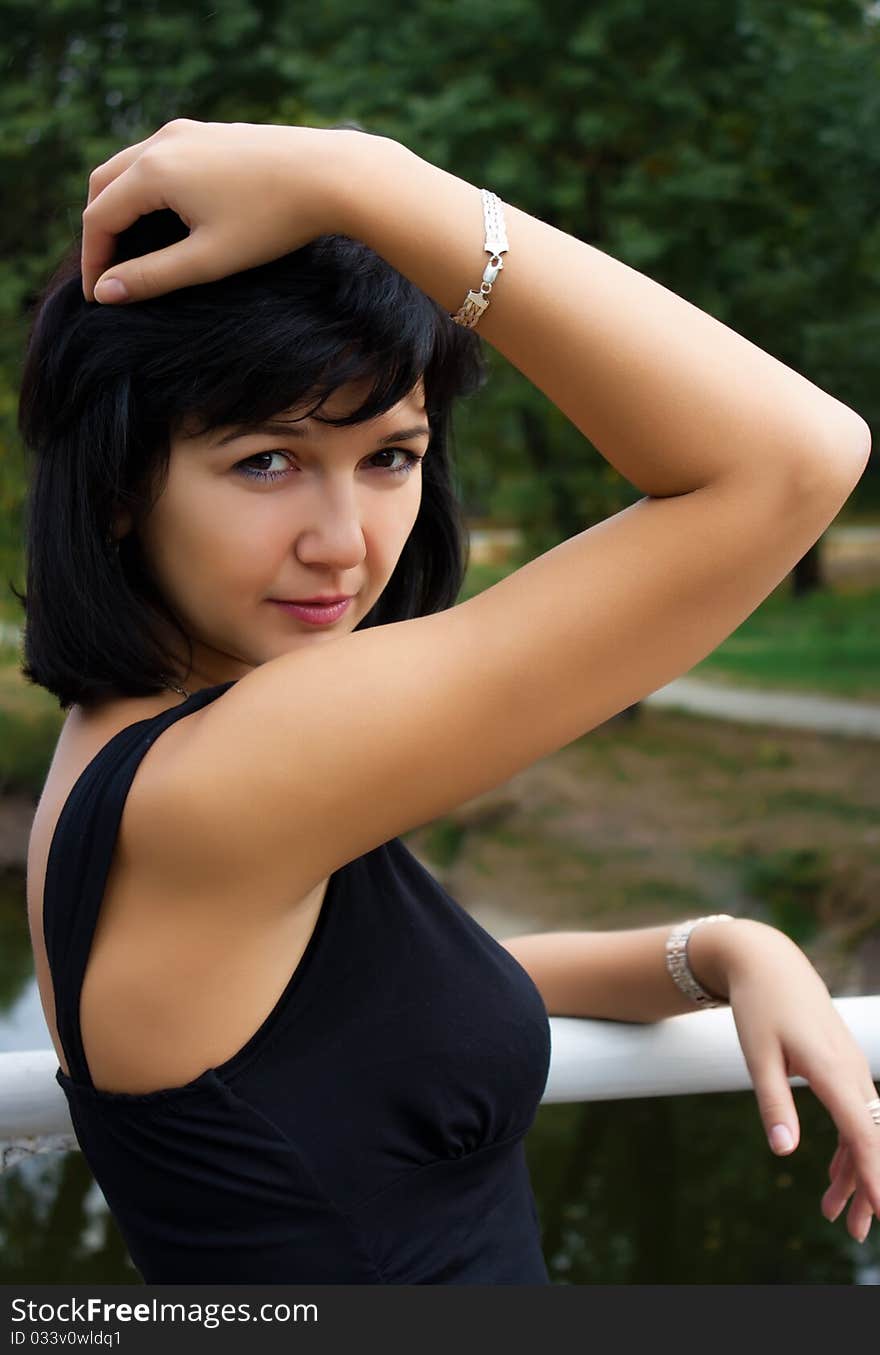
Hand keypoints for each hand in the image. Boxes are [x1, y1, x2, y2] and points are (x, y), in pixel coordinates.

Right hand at [80, 118, 364, 304]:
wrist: (332, 175)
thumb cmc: (272, 221)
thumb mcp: (208, 260)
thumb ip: (153, 276)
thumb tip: (107, 292)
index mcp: (154, 170)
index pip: (99, 217)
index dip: (93, 260)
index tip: (98, 298)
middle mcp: (162, 141)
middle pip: (104, 184)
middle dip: (98, 229)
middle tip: (105, 273)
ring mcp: (187, 131)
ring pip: (130, 166)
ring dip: (119, 204)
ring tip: (127, 247)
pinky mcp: (211, 132)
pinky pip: (160, 157)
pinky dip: (146, 187)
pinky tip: (163, 216)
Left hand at [721, 921, 879, 1244]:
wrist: (768, 962)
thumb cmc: (759, 1006)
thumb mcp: (757, 1056)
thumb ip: (773, 1103)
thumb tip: (784, 1152)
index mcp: (833, 1071)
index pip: (865, 1134)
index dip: (875, 1175)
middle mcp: (852, 1071)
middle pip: (871, 1139)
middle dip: (868, 1188)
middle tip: (854, 1233)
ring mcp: (852, 1068)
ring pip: (866, 1130)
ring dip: (855, 1172)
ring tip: (834, 1214)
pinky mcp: (844, 1066)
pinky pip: (856, 1115)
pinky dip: (849, 1147)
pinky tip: (833, 1174)